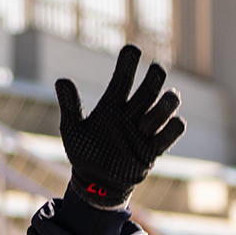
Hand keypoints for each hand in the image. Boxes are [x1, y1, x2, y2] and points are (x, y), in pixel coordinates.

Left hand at [57, 44, 185, 208]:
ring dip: (166, 102)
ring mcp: (145, 130)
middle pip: (152, 85)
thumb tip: (62, 80)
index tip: (132, 50)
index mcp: (112, 106)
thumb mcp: (73, 131)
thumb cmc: (85, 153)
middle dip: (155, 76)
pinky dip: (174, 126)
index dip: (129, 61)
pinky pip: (173, 131)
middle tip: (155, 70)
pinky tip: (163, 128)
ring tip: (150, 115)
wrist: (96, 184)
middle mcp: (132, 113)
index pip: (123, 77)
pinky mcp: (153, 149)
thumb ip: (70, 106)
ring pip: (167, 104)